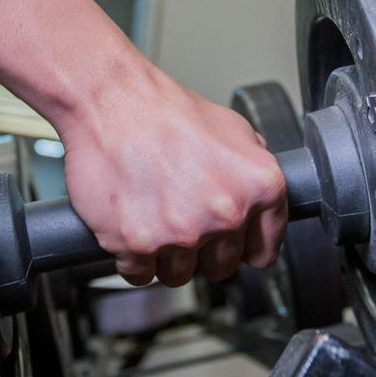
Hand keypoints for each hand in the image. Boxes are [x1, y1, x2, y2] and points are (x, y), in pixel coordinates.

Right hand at [58, 64, 286, 286]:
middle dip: (203, 251)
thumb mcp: (232, 129)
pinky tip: (132, 227)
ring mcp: (181, 233)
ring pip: (179, 274)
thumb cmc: (165, 111)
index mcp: (259, 187)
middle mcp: (226, 214)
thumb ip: (254, 169)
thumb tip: (259, 201)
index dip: (243, 246)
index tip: (230, 242)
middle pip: (221, 268)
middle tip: (183, 221)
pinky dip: (132, 257)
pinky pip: (139, 274)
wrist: (111, 102)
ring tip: (154, 219)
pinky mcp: (136, 244)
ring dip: (166, 256)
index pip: (263, 251)